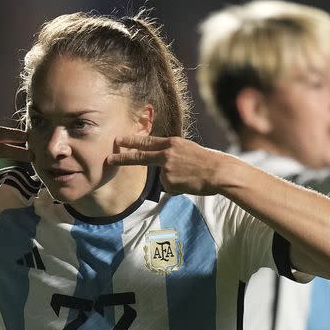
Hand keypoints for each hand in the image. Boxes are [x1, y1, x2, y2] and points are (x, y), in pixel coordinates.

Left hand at [107, 136, 224, 194]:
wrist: (219, 172)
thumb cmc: (209, 162)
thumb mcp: (189, 150)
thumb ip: (173, 154)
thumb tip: (163, 167)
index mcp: (172, 143)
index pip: (148, 141)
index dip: (133, 141)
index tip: (119, 140)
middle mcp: (166, 154)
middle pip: (140, 156)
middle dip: (124, 157)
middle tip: (110, 158)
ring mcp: (166, 168)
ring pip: (163, 178)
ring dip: (174, 181)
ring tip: (191, 177)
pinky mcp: (169, 182)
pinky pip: (170, 188)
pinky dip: (178, 188)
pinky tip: (190, 184)